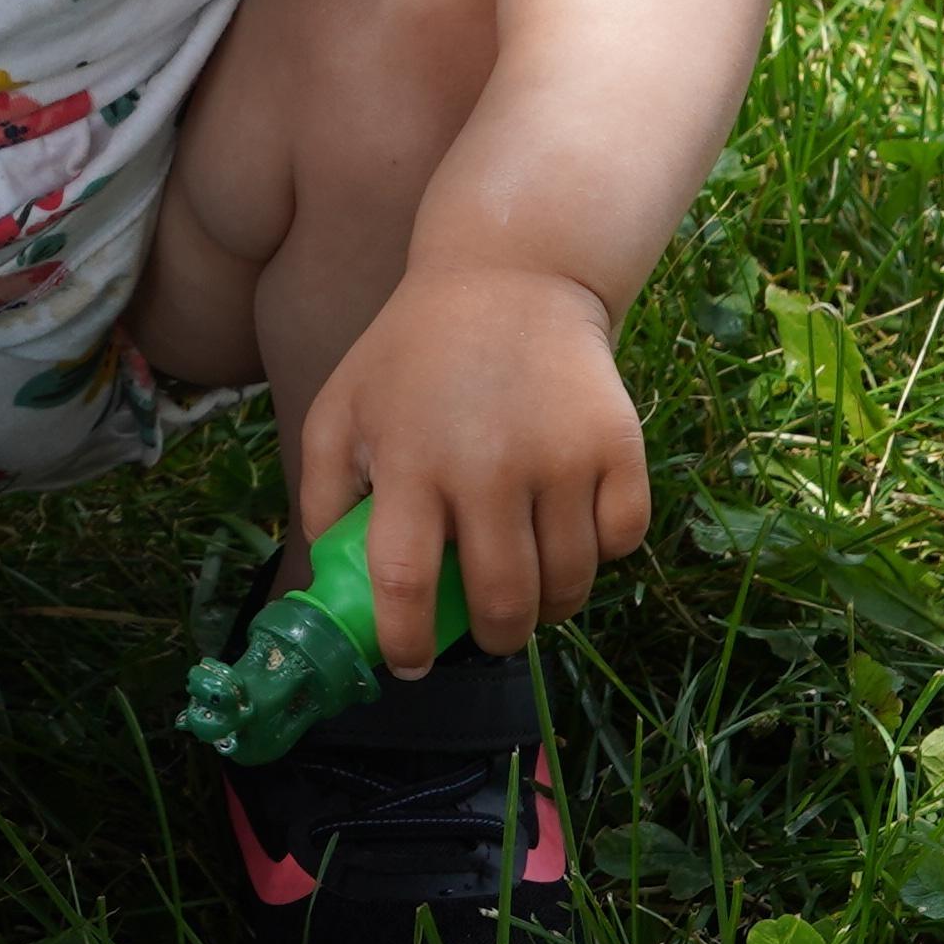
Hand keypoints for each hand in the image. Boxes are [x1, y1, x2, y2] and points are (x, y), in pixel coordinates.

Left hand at [297, 258, 650, 668]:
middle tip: (486, 633)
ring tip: (531, 591)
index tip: (409, 665)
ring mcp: (560, 457)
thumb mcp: (342, 409)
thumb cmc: (413, 355)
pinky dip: (601, 554)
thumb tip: (330, 580)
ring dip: (549, 606)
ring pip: (568, 583)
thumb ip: (322, 494)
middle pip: (501, 602)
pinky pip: (621, 540)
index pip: (405, 583)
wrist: (510, 278)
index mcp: (410, 461)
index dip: (405, 642)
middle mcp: (487, 465)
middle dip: (492, 638)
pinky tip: (573, 533)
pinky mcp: (617, 446)